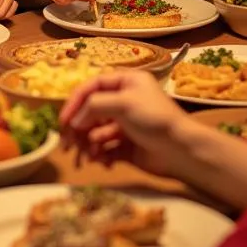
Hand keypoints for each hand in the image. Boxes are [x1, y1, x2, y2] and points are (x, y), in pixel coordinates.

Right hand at [59, 70, 188, 177]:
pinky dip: (101, 155)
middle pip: (91, 112)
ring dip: (89, 144)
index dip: (75, 102)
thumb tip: (73, 121)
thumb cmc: (154, 119)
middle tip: (69, 145)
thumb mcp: (122, 103)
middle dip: (79, 129)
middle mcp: (123, 101)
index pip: (91, 87)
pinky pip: (106, 148)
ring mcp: (125, 124)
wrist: (182, 151)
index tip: (64, 120)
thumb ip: (93, 106)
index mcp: (125, 83)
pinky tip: (103, 163)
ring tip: (90, 157)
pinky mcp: (127, 146)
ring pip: (96, 132)